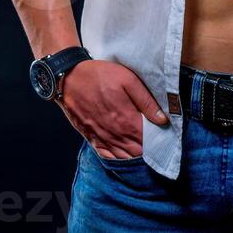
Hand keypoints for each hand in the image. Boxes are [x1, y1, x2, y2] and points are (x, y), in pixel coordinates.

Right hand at [54, 59, 168, 159]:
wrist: (70, 78)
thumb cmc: (101, 76)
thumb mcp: (128, 80)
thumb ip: (146, 101)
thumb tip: (162, 119)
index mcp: (126, 120)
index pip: (147, 140)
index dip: (156, 139)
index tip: (161, 132)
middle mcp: (114, 134)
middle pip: (136, 151)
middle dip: (146, 147)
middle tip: (153, 137)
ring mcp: (101, 138)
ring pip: (122, 156)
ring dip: (133, 153)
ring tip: (140, 143)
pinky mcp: (90, 137)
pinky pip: (106, 155)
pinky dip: (116, 156)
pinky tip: (123, 151)